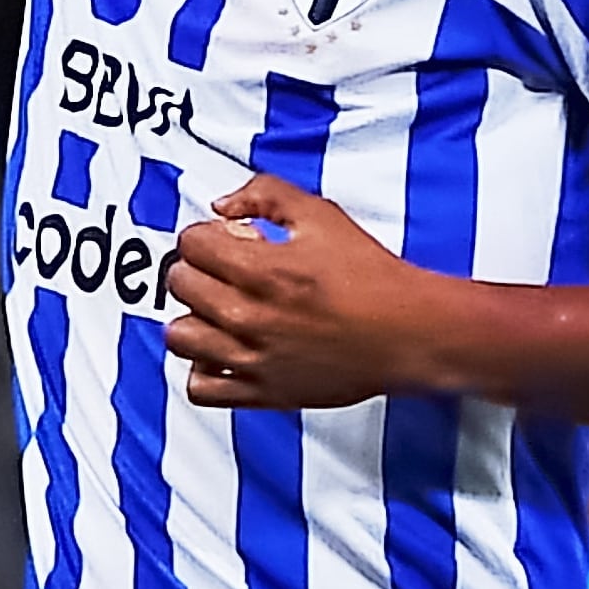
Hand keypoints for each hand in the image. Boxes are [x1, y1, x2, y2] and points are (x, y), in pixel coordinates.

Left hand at [165, 173, 470, 409]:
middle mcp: (248, 315)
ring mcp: (252, 358)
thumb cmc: (373, 278)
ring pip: (180, 336)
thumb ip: (267, 196)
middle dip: (198, 268)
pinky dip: (202, 369)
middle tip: (224, 268)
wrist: (408, 332)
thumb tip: (224, 204)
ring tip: (217, 308)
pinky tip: (222, 352)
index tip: (224, 239)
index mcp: (261, 269)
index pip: (191, 244)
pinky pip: (201, 387)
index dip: (205, 234)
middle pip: (180, 284)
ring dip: (193, 316)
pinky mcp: (263, 392)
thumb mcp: (322, 215)